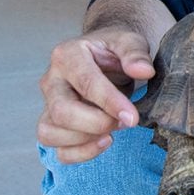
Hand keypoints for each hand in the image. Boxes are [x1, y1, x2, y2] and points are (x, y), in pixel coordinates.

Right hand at [37, 28, 155, 163]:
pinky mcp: (53, 124)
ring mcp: (48, 104)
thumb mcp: (129, 41)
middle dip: (96, 123)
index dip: (109, 102)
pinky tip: (105, 142)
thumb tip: (144, 71)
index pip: (85, 82)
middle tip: (126, 121)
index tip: (132, 117)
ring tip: (113, 131)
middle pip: (61, 111)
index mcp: (67, 55)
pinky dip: (80, 153)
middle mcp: (51, 80)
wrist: (105, 55)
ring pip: (50, 133)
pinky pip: (57, 149)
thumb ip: (135, 53)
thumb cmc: (114, 49)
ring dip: (84, 140)